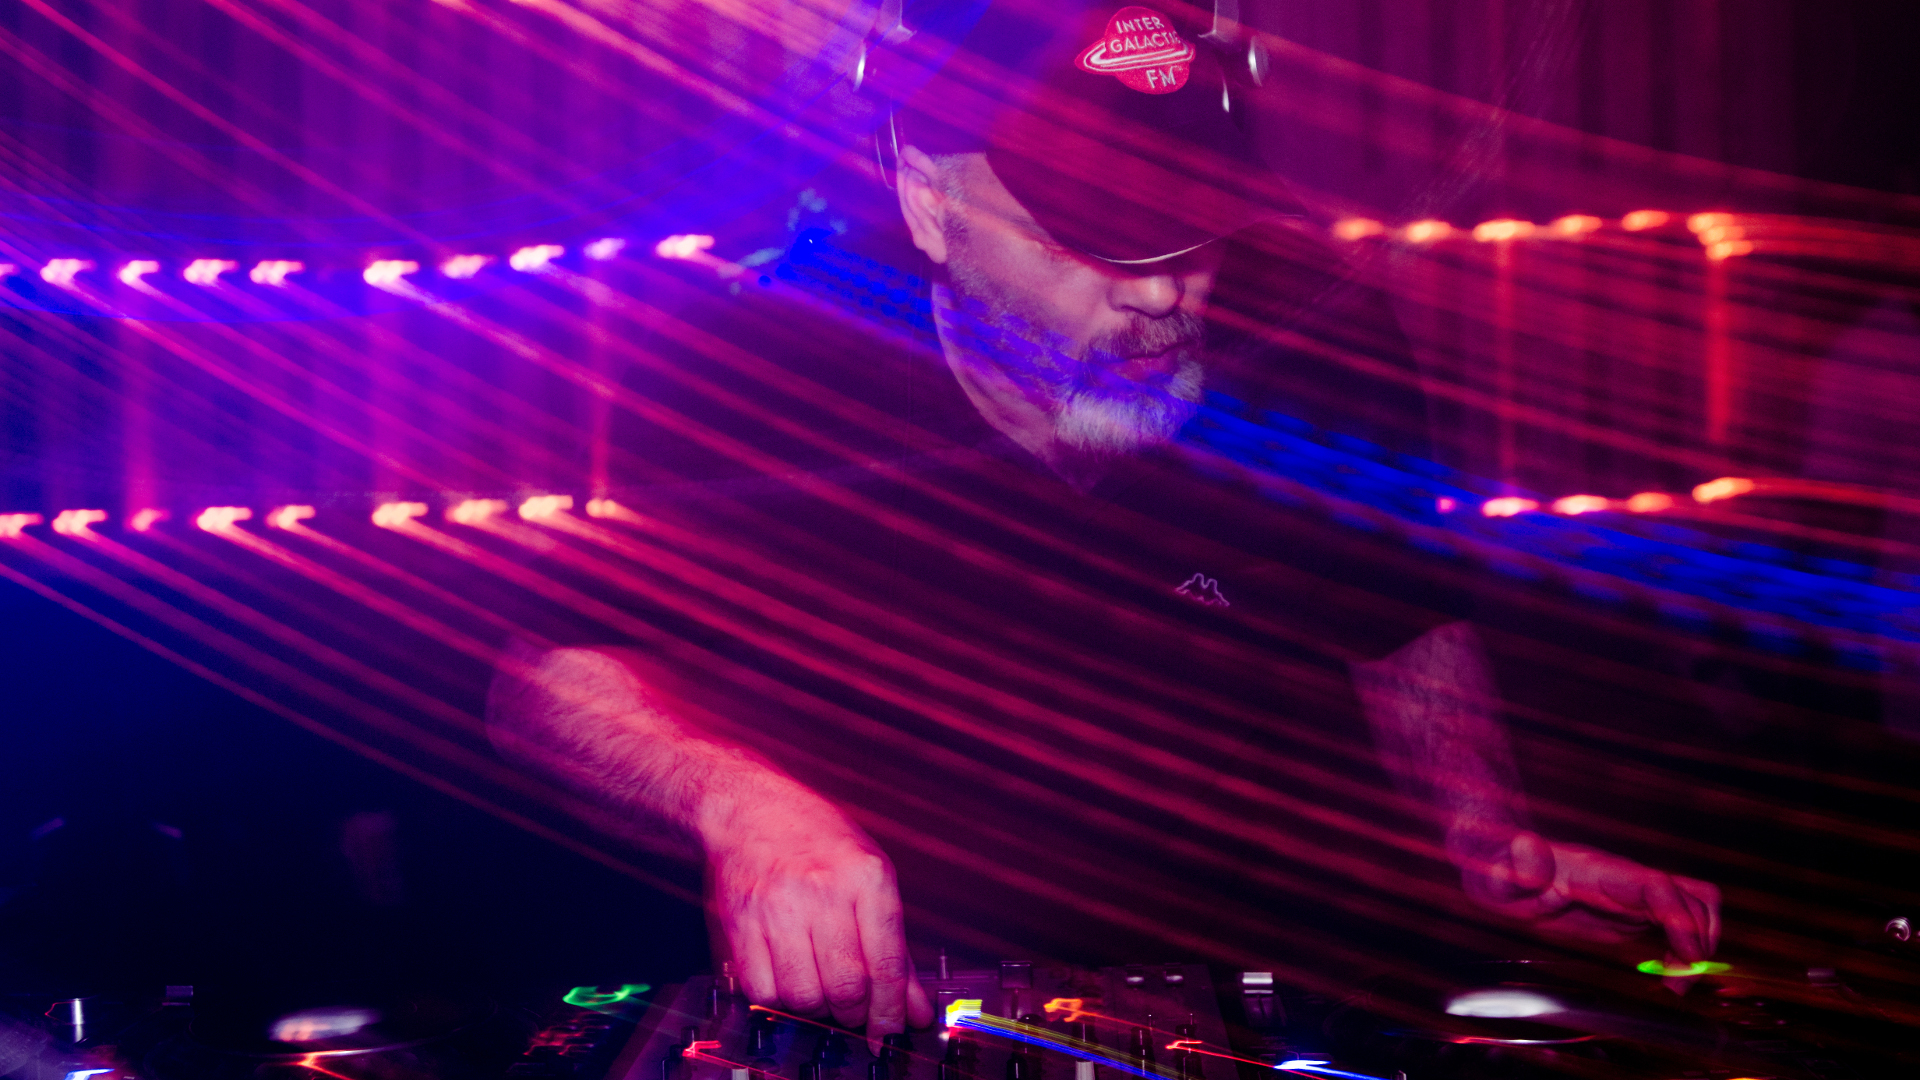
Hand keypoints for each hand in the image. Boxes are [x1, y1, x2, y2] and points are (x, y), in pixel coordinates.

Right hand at [705, 793, 932, 1047]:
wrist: (750, 809)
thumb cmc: (817, 840)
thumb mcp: (870, 877)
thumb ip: (894, 946)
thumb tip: (913, 1008)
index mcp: (865, 876)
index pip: (885, 964)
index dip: (891, 1011)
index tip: (890, 1033)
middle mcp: (822, 890)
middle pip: (846, 987)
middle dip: (855, 1013)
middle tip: (855, 1011)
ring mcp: (777, 907)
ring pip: (803, 996)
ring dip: (816, 1007)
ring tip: (820, 987)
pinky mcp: (739, 923)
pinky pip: (763, 990)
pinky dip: (778, 997)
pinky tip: (787, 976)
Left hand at [1458, 830, 1721, 961]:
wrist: (1496, 862)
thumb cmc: (1495, 870)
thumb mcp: (1495, 876)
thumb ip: (1512, 868)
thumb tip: (1526, 846)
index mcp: (1597, 872)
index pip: (1656, 886)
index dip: (1681, 919)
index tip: (1689, 958)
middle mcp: (1623, 878)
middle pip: (1692, 894)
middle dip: (1700, 938)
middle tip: (1679, 981)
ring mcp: (1630, 892)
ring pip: (1693, 905)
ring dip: (1699, 943)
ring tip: (1676, 982)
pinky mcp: (1629, 909)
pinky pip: (1676, 921)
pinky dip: (1684, 948)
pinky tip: (1665, 974)